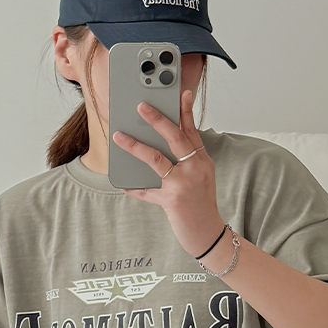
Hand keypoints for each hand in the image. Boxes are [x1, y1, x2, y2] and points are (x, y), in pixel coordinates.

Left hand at [113, 89, 225, 258]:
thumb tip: (157, 145)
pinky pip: (147, 191)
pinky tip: (122, 183)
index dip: (185, 110)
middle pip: (175, 137)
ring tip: (118, 137)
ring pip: (156, 159)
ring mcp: (184, 184)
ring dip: (135, 146)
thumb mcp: (200, 178)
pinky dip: (134, 187)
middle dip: (157, 119)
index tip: (179, 93)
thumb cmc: (201, 205)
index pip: (192, 130)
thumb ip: (185, 161)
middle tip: (141, 106)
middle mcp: (195, 169)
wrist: (209, 235)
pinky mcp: (172, 200)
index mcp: (202, 161)